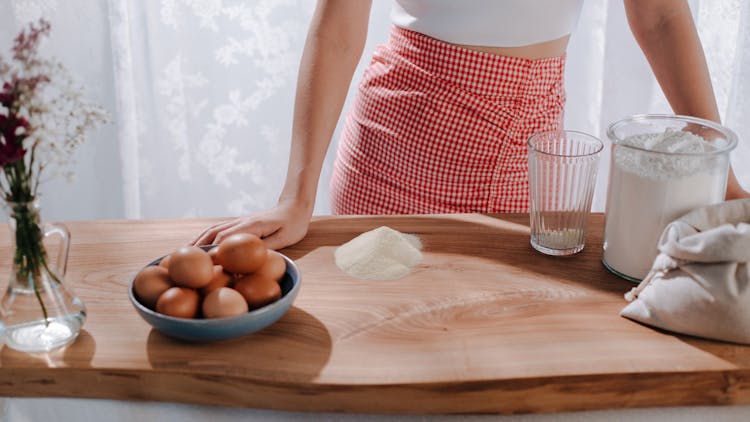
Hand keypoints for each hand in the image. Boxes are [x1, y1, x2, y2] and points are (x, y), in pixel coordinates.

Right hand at [191, 200, 312, 249]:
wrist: (294, 206)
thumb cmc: (293, 225)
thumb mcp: (284, 239)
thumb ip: (266, 248)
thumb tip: (248, 260)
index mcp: (251, 227)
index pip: (226, 241)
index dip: (214, 253)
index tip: (203, 267)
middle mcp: (241, 222)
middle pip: (214, 234)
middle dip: (198, 248)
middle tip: (184, 261)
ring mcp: (239, 221)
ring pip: (213, 230)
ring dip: (198, 241)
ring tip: (183, 253)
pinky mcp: (240, 222)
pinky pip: (218, 229)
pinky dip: (205, 236)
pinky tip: (198, 244)